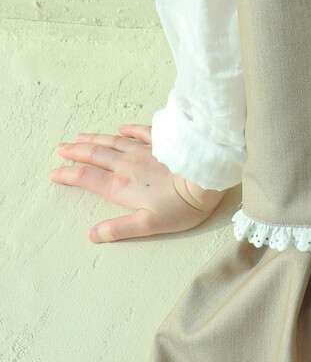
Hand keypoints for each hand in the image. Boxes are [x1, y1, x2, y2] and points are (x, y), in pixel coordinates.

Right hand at [48, 123, 228, 242]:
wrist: (206, 178)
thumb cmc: (182, 206)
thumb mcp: (148, 225)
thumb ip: (119, 228)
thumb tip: (93, 234)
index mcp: (121, 186)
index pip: (87, 178)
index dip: (68, 175)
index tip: (53, 172)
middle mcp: (128, 165)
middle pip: (96, 156)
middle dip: (76, 152)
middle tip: (61, 148)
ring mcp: (145, 151)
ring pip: (114, 142)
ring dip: (95, 139)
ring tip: (80, 136)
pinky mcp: (162, 142)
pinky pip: (141, 132)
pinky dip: (129, 129)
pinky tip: (122, 127)